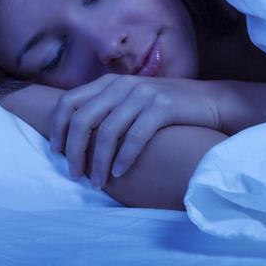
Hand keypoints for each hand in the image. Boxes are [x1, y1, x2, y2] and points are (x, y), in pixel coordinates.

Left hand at [49, 73, 221, 189]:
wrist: (209, 101)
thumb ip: (107, 109)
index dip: (57, 127)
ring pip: (107, 131)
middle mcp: (123, 85)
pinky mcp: (162, 107)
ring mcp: (142, 94)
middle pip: (83, 118)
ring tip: (96, 183)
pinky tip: (119, 174)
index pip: (69, 101)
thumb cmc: (166, 108)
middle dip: (74, 150)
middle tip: (75, 175)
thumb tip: (76, 136)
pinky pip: (135, 136)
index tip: (56, 152)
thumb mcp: (132, 101)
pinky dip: (124, 158)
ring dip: (98, 162)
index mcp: (110, 82)